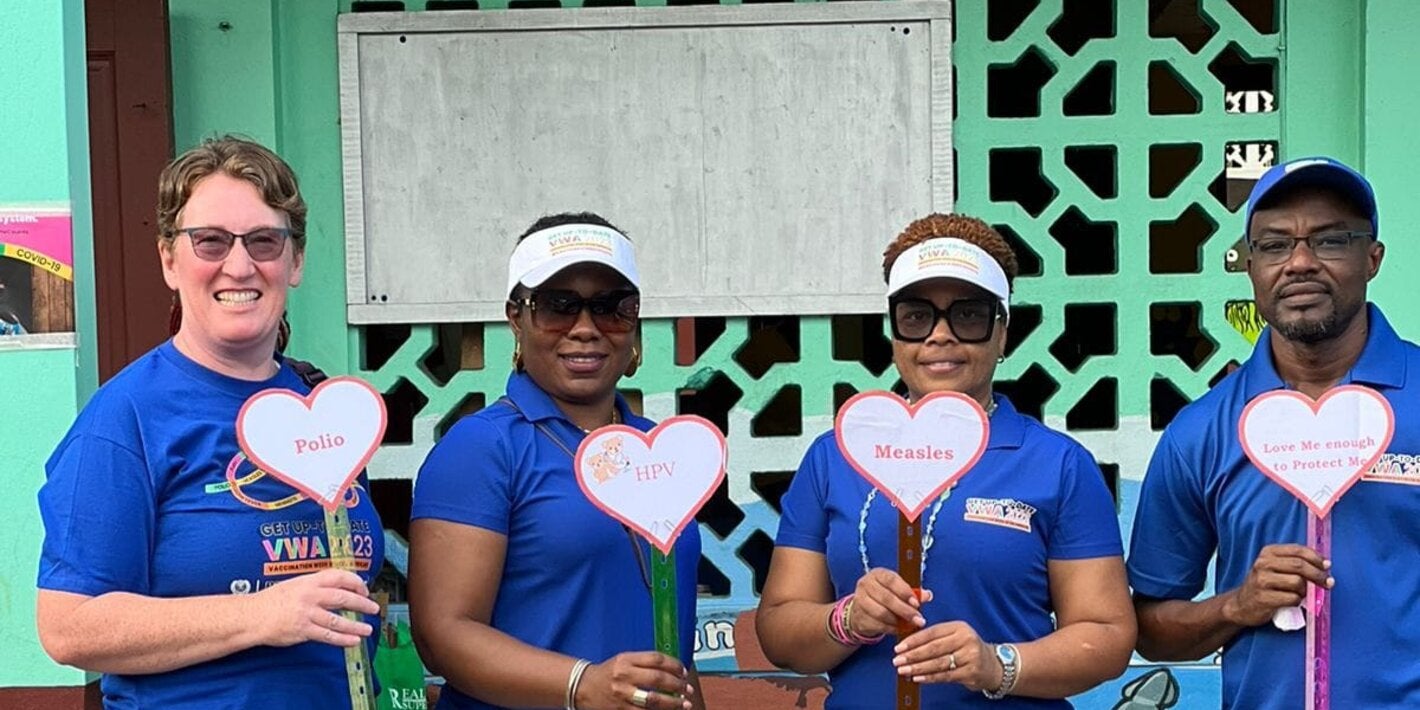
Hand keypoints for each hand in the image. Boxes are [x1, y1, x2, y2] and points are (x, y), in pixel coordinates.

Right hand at [250, 569, 379, 647]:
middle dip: (362, 604)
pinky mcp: (303, 630)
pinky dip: (343, 639)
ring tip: (367, 629)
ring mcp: (307, 614)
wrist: (252, 616)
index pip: (339, 576)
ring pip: (339, 620)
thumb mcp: (294, 585)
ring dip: (356, 626)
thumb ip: (314, 586)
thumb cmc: (271, 601)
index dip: (355, 582)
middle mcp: (310, 595)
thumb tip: (336, 589)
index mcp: (309, 581)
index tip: (364, 589)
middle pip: (343, 598)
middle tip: (373, 609)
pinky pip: (328, 636)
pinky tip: (353, 641)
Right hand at [574, 651, 693, 709]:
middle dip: (677, 685)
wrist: (583, 688)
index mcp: (625, 660)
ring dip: (672, 703)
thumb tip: (673, 669)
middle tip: (688, 689)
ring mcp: (621, 695)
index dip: (674, 665)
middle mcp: (623, 676)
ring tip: (685, 704)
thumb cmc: (609, 673)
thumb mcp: (623, 660)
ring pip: (653, 700)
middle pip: (657, 679)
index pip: (656, 659)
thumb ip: (644, 662)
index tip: (684, 672)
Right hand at [848, 568, 930, 637]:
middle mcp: (866, 585)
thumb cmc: (885, 595)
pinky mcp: (859, 616)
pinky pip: (878, 625)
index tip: (917, 603)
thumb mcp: (897, 589)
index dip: (905, 592)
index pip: (891, 580)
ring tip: (910, 625)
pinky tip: (899, 629)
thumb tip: (927, 595)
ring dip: (898, 621)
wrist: (862, 608)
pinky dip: (891, 628)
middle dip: (905, 610)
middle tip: (919, 619)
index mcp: (877, 574)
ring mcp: (860, 601)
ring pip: (881, 613)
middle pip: (886, 598)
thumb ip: (913, 592)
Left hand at [891, 621, 999, 690]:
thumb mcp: (955, 635)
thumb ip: (935, 637)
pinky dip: (930, 677)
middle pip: (934, 648)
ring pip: (939, 663)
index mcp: (959, 627)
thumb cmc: (966, 648)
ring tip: (903, 670)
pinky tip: (917, 678)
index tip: (898, 647)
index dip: (913, 640)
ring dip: (918, 667)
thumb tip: (907, 644)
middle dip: (913, 655)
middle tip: (897, 660)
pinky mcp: (971, 672)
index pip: (932, 633)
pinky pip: (946, 676)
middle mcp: (966, 639)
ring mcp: (970, 656)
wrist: (992, 665)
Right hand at [1222, 544, 1331, 626]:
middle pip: (1300, 565)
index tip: (1327, 566)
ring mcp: (1262, 580)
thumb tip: (1325, 566)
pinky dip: (1298, 602)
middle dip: (1318, 575)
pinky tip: (1293, 602)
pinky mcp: (1264, 598)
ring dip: (1306, 591)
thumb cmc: (1265, 585)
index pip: (1298, 550)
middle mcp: (1263, 563)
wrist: (1242, 604)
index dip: (1316, 558)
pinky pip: (1292, 598)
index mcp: (1268, 552)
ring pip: (1298, 582)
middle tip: (1328, 583)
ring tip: (1303, 594)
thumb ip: (1295, 563)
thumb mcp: (1275, 567)